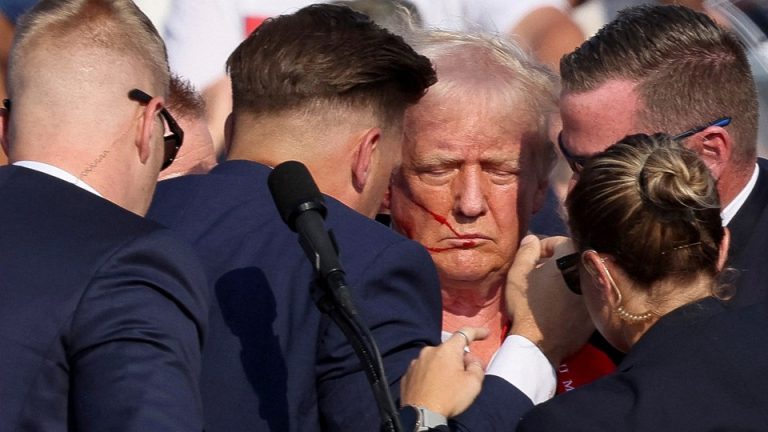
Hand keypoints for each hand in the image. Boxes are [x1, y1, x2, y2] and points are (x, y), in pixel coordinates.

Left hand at [400, 327, 488, 417]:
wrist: (421, 415)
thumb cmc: (449, 397)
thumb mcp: (473, 383)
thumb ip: (477, 367)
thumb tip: (472, 362)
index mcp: (447, 349)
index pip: (465, 333)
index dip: (478, 332)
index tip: (486, 333)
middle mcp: (429, 351)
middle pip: (450, 350)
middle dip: (460, 358)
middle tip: (469, 373)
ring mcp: (416, 362)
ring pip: (436, 360)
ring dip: (444, 367)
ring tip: (449, 385)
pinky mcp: (408, 375)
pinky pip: (424, 370)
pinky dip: (431, 375)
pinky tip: (435, 388)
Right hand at [505, 235, 593, 365]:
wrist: (540, 344)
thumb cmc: (526, 306)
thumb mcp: (518, 274)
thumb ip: (526, 251)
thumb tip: (532, 239)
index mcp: (572, 257)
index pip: (559, 242)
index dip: (542, 248)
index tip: (532, 259)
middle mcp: (590, 271)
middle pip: (572, 260)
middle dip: (556, 263)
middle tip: (539, 274)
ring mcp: (596, 293)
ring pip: (580, 277)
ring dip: (566, 279)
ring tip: (549, 291)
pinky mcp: (598, 312)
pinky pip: (585, 296)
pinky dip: (574, 296)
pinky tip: (559, 306)